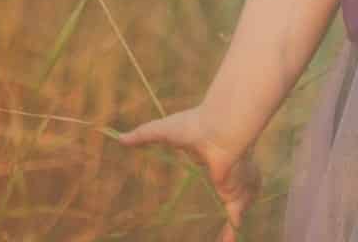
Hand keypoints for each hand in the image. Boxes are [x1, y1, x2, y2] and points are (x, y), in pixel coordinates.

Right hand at [118, 107, 257, 240]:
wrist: (221, 128)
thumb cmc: (194, 126)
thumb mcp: (163, 130)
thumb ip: (143, 135)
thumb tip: (120, 137)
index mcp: (212, 156)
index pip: (216, 169)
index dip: (215, 175)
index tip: (214, 179)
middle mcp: (226, 171)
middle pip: (228, 191)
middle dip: (228, 200)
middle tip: (219, 217)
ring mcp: (233, 185)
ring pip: (234, 208)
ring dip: (230, 222)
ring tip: (224, 238)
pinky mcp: (237, 197)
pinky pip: (236, 220)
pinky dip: (232, 233)